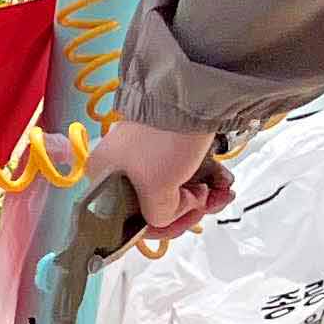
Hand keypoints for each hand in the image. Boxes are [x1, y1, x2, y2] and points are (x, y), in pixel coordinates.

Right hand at [99, 116, 235, 238]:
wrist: (187, 98)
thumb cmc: (162, 141)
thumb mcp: (156, 191)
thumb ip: (159, 217)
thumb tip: (170, 217)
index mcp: (102, 178)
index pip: (131, 219)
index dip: (164, 225)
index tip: (189, 219)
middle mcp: (118, 168)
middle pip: (156, 204)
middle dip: (190, 207)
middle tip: (211, 201)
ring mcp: (142, 155)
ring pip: (173, 188)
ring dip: (203, 194)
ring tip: (222, 188)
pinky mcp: (164, 144)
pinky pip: (183, 172)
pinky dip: (204, 177)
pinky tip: (221, 178)